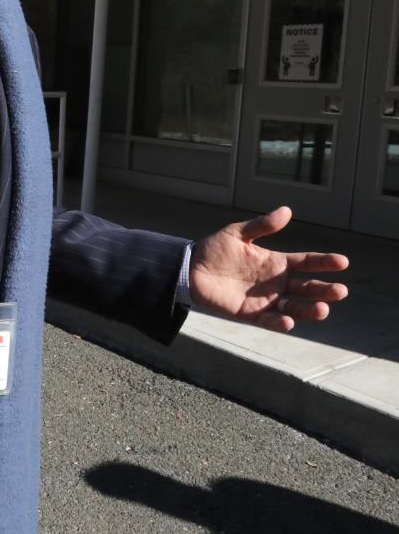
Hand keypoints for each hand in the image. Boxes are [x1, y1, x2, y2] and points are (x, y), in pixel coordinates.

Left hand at [189, 206, 348, 331]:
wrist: (190, 268)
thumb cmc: (215, 249)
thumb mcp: (238, 233)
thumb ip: (262, 225)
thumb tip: (286, 210)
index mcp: (276, 262)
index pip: (306, 262)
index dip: (324, 262)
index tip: (342, 261)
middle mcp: (276, 283)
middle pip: (307, 288)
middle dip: (324, 290)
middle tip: (341, 291)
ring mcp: (266, 299)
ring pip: (295, 306)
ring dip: (309, 309)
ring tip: (323, 309)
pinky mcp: (251, 314)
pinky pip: (270, 320)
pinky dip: (280, 323)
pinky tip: (289, 322)